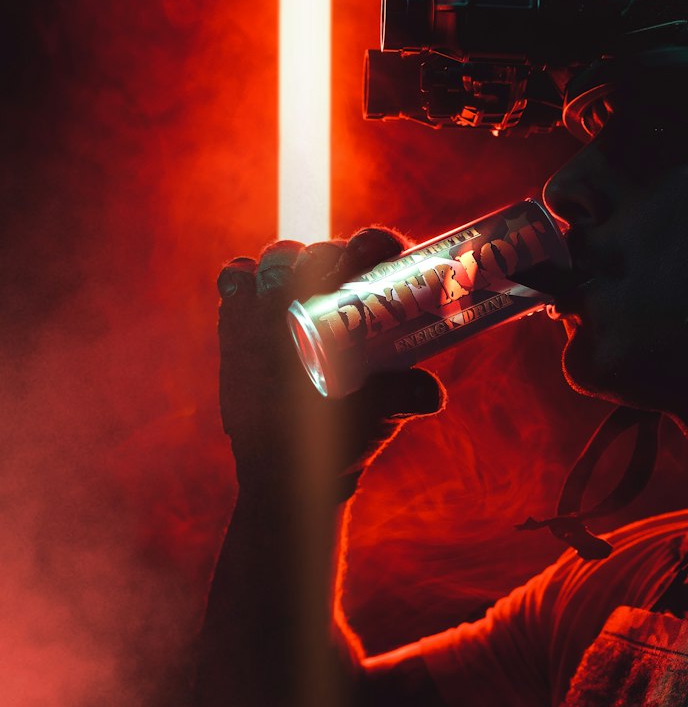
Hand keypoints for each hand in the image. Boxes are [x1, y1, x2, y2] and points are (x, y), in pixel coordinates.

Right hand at [216, 227, 443, 501]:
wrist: (291, 463)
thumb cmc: (347, 435)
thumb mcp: (379, 415)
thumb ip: (404, 396)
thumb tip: (430, 393)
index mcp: (368, 304)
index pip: (374, 252)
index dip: (373, 243)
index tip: (368, 256)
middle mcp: (326, 291)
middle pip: (325, 249)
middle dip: (325, 256)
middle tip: (324, 283)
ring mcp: (282, 298)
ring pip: (280, 256)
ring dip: (280, 266)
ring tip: (281, 299)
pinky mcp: (242, 312)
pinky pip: (238, 277)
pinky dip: (241, 279)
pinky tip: (247, 299)